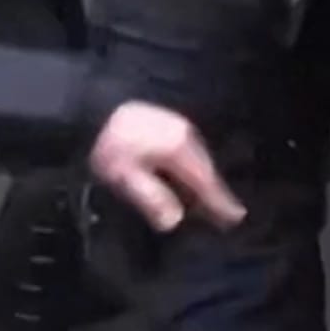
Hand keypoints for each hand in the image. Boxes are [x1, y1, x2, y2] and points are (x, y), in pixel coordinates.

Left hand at [88, 102, 245, 233]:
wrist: (93, 108)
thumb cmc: (108, 146)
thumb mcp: (123, 177)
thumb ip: (151, 199)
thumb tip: (174, 222)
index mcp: (178, 150)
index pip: (205, 181)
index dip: (220, 202)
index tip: (236, 218)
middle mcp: (187, 136)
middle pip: (206, 170)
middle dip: (215, 192)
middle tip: (225, 214)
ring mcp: (180, 126)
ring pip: (200, 159)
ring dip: (205, 180)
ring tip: (208, 199)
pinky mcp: (170, 123)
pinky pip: (192, 151)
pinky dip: (194, 167)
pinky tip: (188, 175)